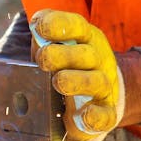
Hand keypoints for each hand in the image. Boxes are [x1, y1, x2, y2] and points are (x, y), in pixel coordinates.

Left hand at [30, 9, 125, 140]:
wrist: (96, 96)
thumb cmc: (66, 67)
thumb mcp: (53, 49)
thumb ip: (42, 40)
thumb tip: (34, 28)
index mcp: (84, 39)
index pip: (75, 26)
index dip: (58, 24)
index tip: (39, 28)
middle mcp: (97, 60)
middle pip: (86, 54)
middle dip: (63, 55)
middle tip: (43, 59)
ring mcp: (103, 87)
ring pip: (96, 81)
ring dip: (77, 81)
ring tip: (59, 82)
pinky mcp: (106, 112)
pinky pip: (106, 116)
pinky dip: (96, 116)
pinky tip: (86, 115)